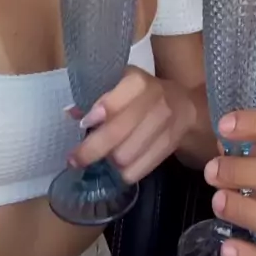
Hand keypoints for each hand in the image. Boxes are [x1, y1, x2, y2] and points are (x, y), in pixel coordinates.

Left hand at [68, 66, 196, 181]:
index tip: (82, 125)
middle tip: (74, 160)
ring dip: (108, 162)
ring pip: (125, 156)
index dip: (96, 115)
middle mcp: (154, 100)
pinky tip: (117, 167)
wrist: (184, 106)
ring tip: (101, 159)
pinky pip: (138, 171)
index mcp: (138, 82)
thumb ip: (98, 97)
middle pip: (116, 133)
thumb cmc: (143, 94)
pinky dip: (123, 173)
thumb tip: (71, 112)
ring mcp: (164, 125)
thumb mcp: (122, 85)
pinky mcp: (169, 147)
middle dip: (91, 150)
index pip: (113, 101)